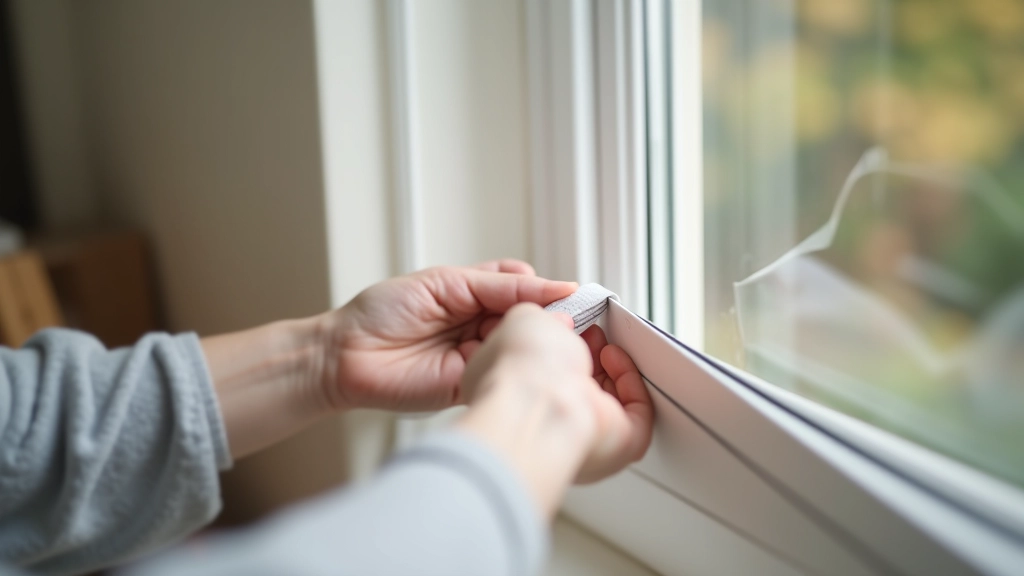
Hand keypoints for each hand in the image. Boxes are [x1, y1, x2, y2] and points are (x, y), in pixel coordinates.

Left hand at [320, 260, 577, 411]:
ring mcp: (478, 357)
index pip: (525, 290)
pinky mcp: (471, 386)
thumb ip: (499, 285)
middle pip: (530, 321)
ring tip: (552, 338)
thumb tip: (550, 285)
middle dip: (549, 320)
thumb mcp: (445, 283)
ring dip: (537, 345)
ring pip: (522, 349)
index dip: (549, 292)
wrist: (344, 356)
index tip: (574, 294)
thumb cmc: (381, 312)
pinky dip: (517, 369)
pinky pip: (503, 376)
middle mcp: (480, 326)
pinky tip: (529, 361)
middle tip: (568, 319)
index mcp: (475, 294)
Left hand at [456, 304, 653, 516]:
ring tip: (604, 343)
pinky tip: (615, 359)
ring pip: (605, 404)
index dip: (555, 345)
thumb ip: (543, 316)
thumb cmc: (518, 372)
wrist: (536, 406)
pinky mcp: (614, 445)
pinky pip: (635, 417)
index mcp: (512, 397)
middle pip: (574, 389)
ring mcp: (579, 437)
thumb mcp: (521, 319)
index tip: (565, 324)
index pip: (538, 374)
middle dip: (587, 354)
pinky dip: (631, 385)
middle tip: (591, 332)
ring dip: (610, 368)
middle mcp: (544, 422)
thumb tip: (560, 321)